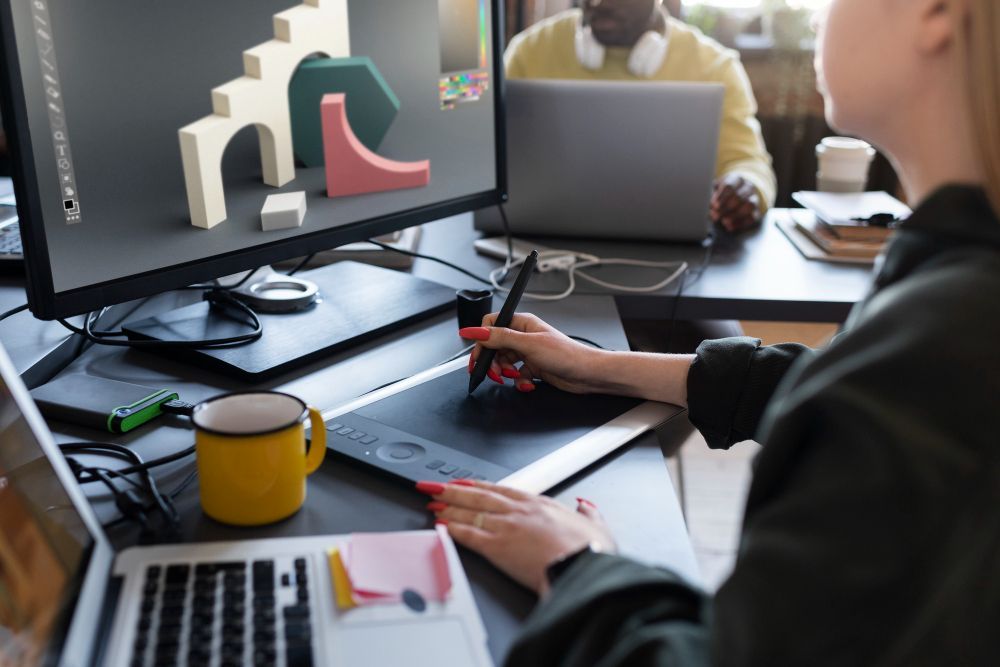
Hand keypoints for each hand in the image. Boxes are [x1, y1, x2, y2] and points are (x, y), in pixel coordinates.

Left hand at [418, 480, 615, 595]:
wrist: (584, 566)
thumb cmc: (590, 551)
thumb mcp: (596, 527)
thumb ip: (589, 515)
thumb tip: (586, 507)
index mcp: (540, 504)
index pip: (501, 489)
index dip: (479, 485)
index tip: (465, 482)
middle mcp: (519, 511)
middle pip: (479, 496)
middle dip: (454, 490)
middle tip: (435, 486)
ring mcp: (506, 527)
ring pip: (470, 512)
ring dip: (448, 507)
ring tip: (431, 502)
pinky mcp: (497, 547)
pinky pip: (469, 535)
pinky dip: (453, 529)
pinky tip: (441, 525)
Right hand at [459, 313, 611, 393]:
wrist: (587, 374)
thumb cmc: (566, 354)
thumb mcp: (528, 344)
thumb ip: (499, 338)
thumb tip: (475, 331)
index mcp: (522, 323)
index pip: (491, 325)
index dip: (482, 339)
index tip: (478, 354)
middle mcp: (523, 336)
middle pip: (494, 346)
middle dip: (491, 361)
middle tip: (492, 372)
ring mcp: (528, 352)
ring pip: (503, 362)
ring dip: (504, 372)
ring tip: (511, 376)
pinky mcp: (533, 367)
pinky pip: (516, 374)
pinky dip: (518, 381)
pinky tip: (526, 383)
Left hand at [710, 173, 760, 231]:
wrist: (743, 190)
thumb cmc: (726, 190)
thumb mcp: (718, 187)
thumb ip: (712, 193)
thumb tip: (704, 203)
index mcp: (737, 178)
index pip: (730, 185)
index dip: (721, 196)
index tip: (713, 205)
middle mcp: (748, 187)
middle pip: (739, 196)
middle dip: (725, 208)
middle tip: (715, 216)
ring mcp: (755, 198)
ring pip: (748, 206)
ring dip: (734, 215)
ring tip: (724, 222)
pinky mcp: (757, 210)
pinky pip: (753, 217)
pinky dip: (741, 223)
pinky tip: (730, 227)